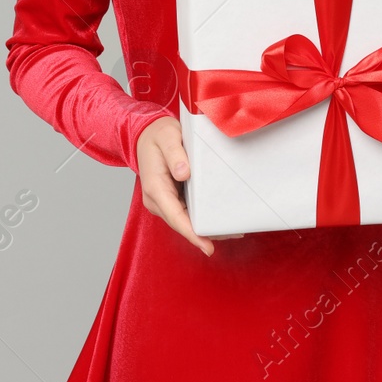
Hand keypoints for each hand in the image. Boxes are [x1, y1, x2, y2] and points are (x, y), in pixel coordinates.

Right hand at [136, 116, 240, 254]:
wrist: (147, 135)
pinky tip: (220, 218)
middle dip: (205, 233)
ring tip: (233, 230)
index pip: (175, 216)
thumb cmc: (158, 136)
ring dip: (206, 228)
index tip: (208, 247)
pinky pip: (187, 213)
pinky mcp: (171, 199)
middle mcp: (157, 200)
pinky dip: (202, 218)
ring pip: (186, 221)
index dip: (192, 233)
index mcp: (155, 188)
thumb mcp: (167, 136)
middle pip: (183, 224)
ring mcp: (164, 202)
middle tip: (234, 234)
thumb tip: (184, 174)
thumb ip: (175, 154)